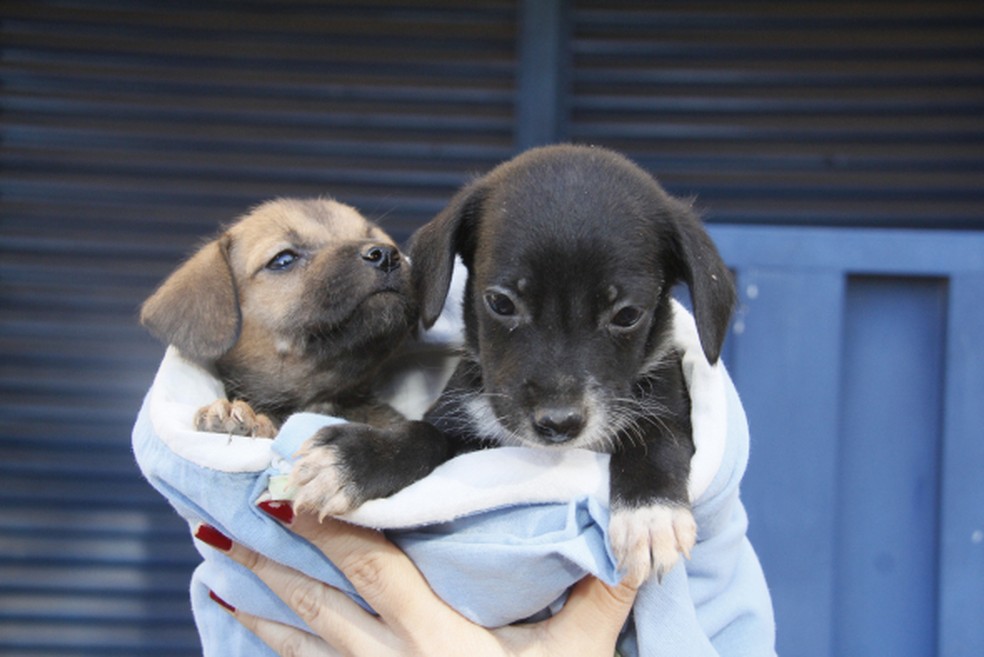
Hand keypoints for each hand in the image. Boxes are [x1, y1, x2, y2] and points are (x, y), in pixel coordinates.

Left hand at [195, 511, 636, 655]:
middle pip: (319, 604)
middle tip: (216, 524)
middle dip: (268, 562)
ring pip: (302, 644)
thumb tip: (639, 545)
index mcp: (439, 643)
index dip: (334, 528)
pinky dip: (277, 653)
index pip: (375, 571)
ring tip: (213, 576)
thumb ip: (602, 601)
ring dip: (258, 606)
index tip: (292, 492)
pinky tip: (253, 636)